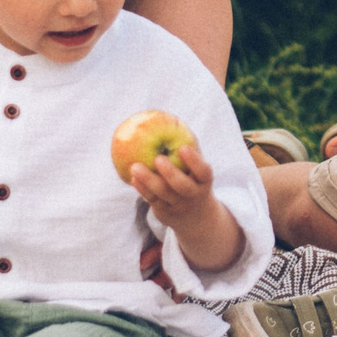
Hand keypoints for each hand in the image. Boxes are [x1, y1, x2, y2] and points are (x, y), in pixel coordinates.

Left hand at [129, 144, 244, 274]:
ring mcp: (178, 205)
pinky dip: (142, 188)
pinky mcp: (164, 212)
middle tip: (158, 159)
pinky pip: (151, 200)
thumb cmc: (193, 180)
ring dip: (149, 180)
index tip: (183, 148)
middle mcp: (193, 195)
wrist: (196, 217)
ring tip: (135, 167)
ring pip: (164, 194)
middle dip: (171, 173)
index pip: (203, 171)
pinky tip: (132, 177)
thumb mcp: (197, 169)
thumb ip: (189, 149)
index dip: (194, 161)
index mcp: (204, 182)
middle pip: (183, 186)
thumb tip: (172, 119)